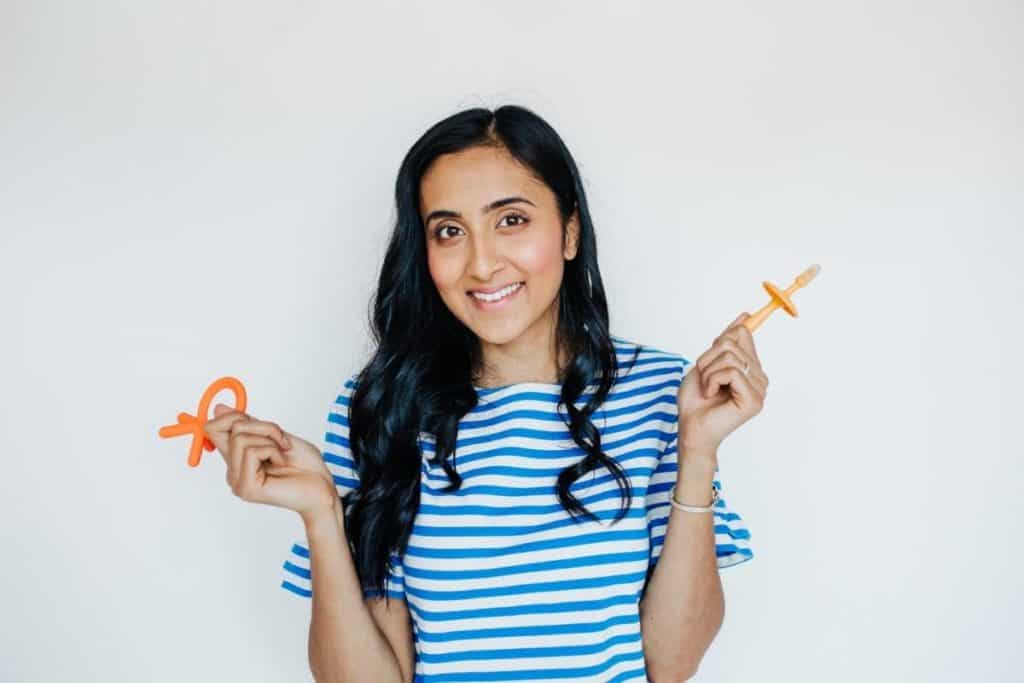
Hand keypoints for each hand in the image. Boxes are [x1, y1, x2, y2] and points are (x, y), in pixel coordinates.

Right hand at [203, 404, 337, 517]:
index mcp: (237, 458)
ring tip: (282, 454)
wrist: (323, 488)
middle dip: (262, 426)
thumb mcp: (276, 435)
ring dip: (270, 439)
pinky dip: (273, 451)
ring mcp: (237, 481)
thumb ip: (248, 424)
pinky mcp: (246, 488)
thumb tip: (218, 408)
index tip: (252, 420)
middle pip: (229, 428)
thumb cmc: (305, 465)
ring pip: (240, 438)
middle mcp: (233, 471)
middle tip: (281, 441)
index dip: (230, 416)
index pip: (212, 428)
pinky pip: (252, 452)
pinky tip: (281, 464)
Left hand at [677, 312, 768, 452]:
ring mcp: (759, 389)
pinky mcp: (754, 400)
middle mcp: (759, 378)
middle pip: (733, 342)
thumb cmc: (695, 400)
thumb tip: (745, 315)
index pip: (743, 334)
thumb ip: (725, 342)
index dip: (725, 335)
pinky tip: (712, 395)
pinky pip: (731, 372)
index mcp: (750, 369)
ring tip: (708, 389)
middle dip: (708, 358)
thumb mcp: (707, 363)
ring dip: (708, 371)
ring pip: (730, 357)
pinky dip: (712, 381)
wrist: (690, 428)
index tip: (716, 342)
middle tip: (704, 378)